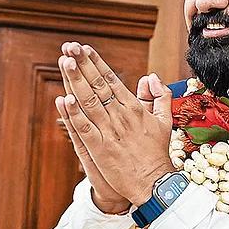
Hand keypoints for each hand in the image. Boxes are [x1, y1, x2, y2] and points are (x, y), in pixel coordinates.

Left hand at [56, 42, 174, 205]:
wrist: (154, 181)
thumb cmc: (157, 152)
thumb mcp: (164, 120)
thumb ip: (159, 96)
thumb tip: (151, 77)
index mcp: (135, 108)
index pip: (112, 80)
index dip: (97, 63)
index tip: (84, 49)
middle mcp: (122, 116)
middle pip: (98, 86)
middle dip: (83, 64)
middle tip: (70, 46)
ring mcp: (110, 132)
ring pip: (89, 102)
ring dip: (76, 81)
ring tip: (64, 62)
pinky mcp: (101, 149)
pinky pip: (84, 128)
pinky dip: (73, 114)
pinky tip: (64, 99)